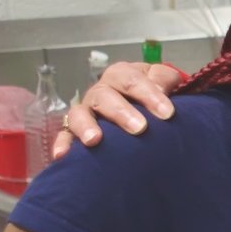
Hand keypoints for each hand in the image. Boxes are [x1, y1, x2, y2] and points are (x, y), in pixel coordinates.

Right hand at [52, 59, 185, 159]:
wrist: (148, 109)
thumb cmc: (156, 94)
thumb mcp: (165, 81)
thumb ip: (165, 80)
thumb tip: (161, 88)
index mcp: (121, 75)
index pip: (132, 80)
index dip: (150, 94)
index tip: (168, 113)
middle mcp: (100, 91)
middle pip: (104, 96)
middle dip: (121, 112)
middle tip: (140, 128)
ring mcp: (87, 111)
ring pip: (79, 113)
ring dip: (86, 126)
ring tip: (95, 140)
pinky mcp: (76, 130)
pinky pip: (65, 135)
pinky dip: (63, 144)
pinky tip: (62, 155)